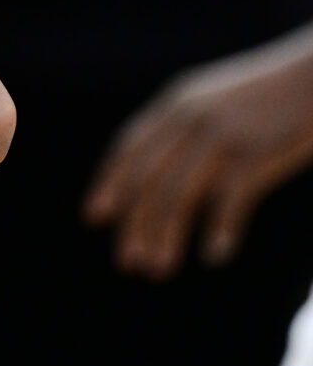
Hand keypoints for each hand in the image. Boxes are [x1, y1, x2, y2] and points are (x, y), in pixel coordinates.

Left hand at [83, 55, 312, 279]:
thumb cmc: (274, 96)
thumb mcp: (219, 101)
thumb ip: (188, 126)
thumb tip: (162, 170)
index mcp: (176, 103)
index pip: (127, 148)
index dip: (107, 184)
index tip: (92, 217)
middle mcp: (189, 117)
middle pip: (145, 178)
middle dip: (132, 223)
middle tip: (127, 262)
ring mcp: (220, 134)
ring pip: (176, 194)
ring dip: (164, 236)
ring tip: (159, 269)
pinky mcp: (255, 152)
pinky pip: (227, 200)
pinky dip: (218, 230)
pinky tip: (214, 255)